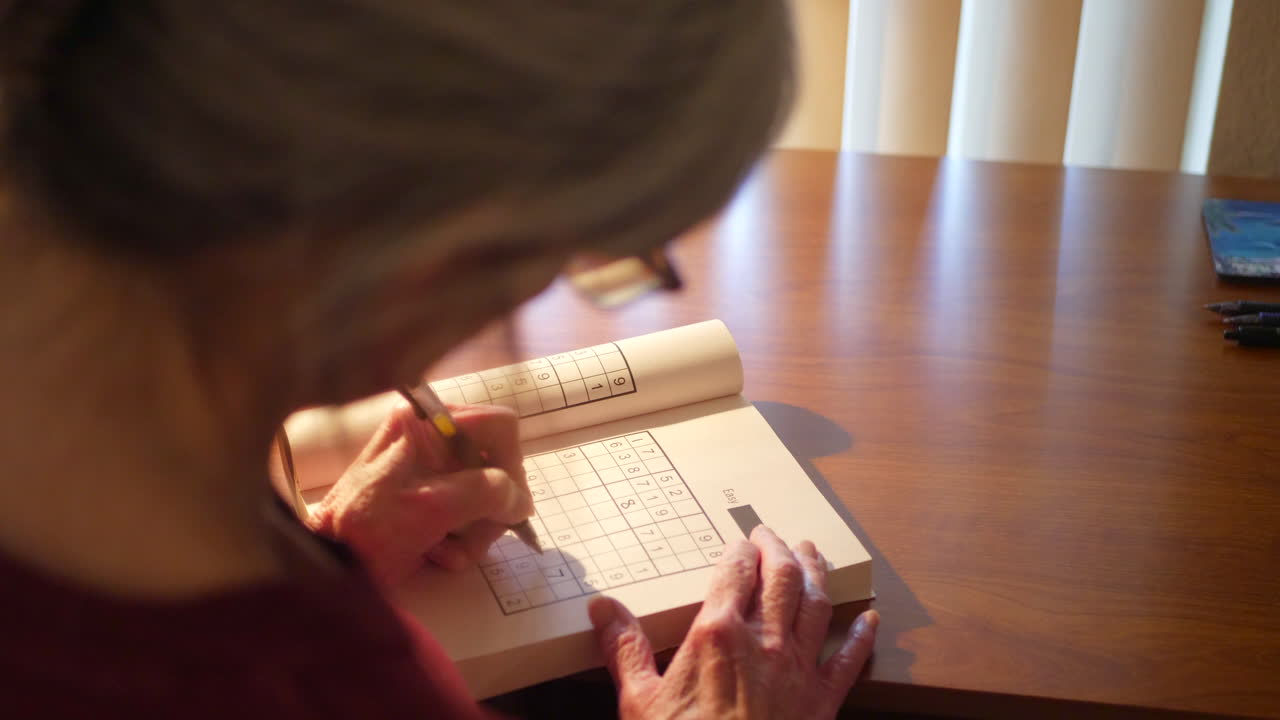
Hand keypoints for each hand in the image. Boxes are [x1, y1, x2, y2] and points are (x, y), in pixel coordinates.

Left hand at [306, 400, 532, 586]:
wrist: (323, 563)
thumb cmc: (365, 533)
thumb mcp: (431, 510)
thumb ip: (483, 493)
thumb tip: (520, 500)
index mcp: (425, 422)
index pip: (499, 426)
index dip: (511, 467)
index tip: (507, 506)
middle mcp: (430, 434)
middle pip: (495, 464)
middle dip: (488, 510)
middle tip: (473, 543)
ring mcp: (428, 464)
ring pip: (485, 492)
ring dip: (474, 530)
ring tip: (447, 553)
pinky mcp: (425, 490)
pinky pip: (464, 507)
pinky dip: (458, 535)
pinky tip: (435, 552)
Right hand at [590, 526, 877, 719]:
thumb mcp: (639, 702)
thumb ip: (624, 648)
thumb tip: (602, 607)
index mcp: (717, 633)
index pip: (734, 570)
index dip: (739, 549)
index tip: (739, 542)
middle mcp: (764, 640)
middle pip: (781, 575)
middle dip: (778, 548)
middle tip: (773, 536)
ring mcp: (798, 668)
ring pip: (816, 604)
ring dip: (817, 573)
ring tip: (813, 554)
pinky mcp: (823, 700)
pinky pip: (849, 659)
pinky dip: (860, 636)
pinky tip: (868, 619)